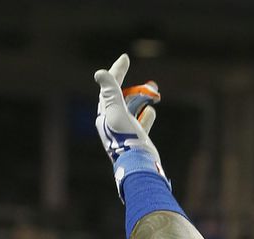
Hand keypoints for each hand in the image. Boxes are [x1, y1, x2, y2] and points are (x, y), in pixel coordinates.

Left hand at [94, 54, 165, 193]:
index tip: (125, 58)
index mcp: (105, 113)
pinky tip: (151, 111)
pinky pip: (140, 123)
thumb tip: (100, 73)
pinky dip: (145, 115)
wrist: (137, 165)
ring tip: (153, 92)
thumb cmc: (125, 139)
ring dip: (141, 99)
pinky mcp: (135, 138)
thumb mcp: (117, 112)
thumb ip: (110, 92)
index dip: (116, 71)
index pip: (109, 87)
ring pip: (132, 108)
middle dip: (132, 85)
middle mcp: (112, 121)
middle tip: (146, 79)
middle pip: (121, 97)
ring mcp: (124, 130)